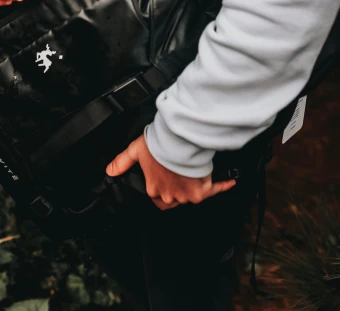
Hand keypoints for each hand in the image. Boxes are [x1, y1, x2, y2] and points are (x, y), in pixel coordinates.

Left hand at [105, 133, 235, 210]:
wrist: (178, 141)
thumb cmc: (158, 145)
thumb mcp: (135, 151)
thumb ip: (122, 161)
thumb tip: (110, 171)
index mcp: (154, 189)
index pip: (157, 198)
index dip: (162, 188)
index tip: (167, 178)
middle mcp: (169, 196)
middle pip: (175, 199)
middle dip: (179, 188)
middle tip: (182, 173)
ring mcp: (186, 195)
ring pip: (192, 195)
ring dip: (196, 184)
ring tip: (197, 170)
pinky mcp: (202, 190)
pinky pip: (214, 190)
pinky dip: (222, 185)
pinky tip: (229, 181)